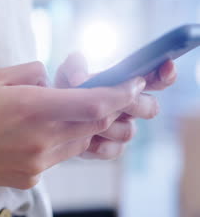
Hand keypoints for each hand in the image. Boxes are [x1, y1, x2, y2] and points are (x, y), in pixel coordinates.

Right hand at [0, 62, 145, 189]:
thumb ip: (34, 72)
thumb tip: (53, 79)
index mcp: (32, 107)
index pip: (95, 103)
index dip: (121, 94)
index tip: (132, 85)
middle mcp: (41, 139)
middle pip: (93, 124)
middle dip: (102, 108)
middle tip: (90, 95)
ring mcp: (37, 163)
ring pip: (77, 142)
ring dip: (77, 126)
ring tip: (49, 115)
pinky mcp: (30, 178)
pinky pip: (56, 158)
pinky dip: (55, 143)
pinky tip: (28, 136)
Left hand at [55, 53, 176, 159]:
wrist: (51, 116)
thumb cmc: (64, 89)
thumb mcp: (66, 72)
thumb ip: (74, 67)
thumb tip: (79, 80)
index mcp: (128, 84)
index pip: (158, 79)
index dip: (165, 74)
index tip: (165, 66)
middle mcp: (131, 107)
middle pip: (150, 108)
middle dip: (132, 104)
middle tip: (112, 101)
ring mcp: (123, 129)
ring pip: (128, 131)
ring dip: (105, 125)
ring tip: (80, 120)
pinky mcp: (110, 149)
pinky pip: (112, 150)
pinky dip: (95, 143)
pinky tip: (79, 137)